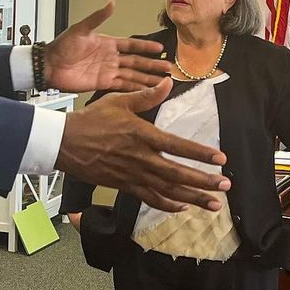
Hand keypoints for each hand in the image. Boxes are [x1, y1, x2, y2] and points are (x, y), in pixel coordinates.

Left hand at [44, 0, 171, 92]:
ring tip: (163, 81)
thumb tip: (112, 3)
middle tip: (169, 67)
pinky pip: (123, 86)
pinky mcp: (103, 83)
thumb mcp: (81, 29)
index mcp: (108, 43)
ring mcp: (108, 71)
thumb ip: (97, 17)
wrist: (50, 66)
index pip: (132, 44)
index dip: (146, 46)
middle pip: (137, 62)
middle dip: (153, 65)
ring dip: (148, 78)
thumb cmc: (61, 46)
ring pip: (133, 75)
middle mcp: (111, 58)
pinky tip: (146, 91)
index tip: (160, 48)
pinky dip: (135, 89)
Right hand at [57, 78, 229, 212]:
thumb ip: (147, 95)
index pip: (177, 146)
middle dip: (203, 181)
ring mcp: (132, 175)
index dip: (200, 154)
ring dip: (192, 197)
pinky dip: (167, 205)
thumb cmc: (90, 120)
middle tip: (225, 186)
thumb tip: (168, 82)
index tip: (220, 159)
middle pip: (177, 173)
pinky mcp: (124, 186)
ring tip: (213, 203)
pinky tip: (183, 207)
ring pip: (167, 190)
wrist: (64, 143)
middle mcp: (140, 158)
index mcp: (142, 135)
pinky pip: (150, 198)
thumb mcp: (119, 101)